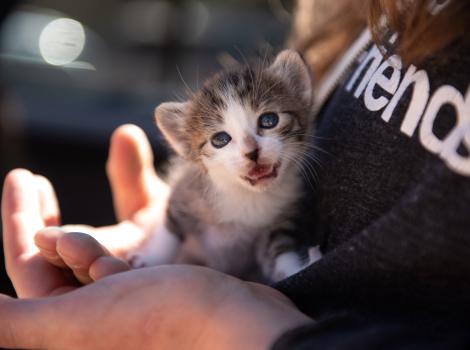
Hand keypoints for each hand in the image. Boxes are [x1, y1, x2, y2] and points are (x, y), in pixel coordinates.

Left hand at [1, 155, 310, 348]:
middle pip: (58, 258)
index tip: (24, 175)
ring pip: (97, 251)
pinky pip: (133, 249)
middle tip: (34, 181)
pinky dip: (127, 222)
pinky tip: (136, 207)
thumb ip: (14, 324)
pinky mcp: (161, 287)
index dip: (19, 220)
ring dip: (88, 221)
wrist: (238, 324)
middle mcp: (97, 316)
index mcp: (71, 326)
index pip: (29, 266)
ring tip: (94, 195)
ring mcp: (131, 301)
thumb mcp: (71, 323)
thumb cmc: (160, 322)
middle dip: (43, 217)